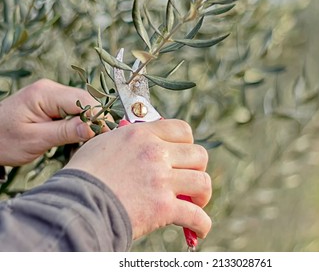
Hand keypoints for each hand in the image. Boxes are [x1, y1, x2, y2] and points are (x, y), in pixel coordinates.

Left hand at [0, 79, 100, 165]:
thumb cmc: (5, 140)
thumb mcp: (35, 139)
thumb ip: (65, 132)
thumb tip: (93, 128)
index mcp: (44, 94)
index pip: (83, 101)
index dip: (99, 117)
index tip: (109, 135)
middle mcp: (50, 88)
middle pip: (86, 100)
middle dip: (98, 118)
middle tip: (106, 139)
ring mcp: (52, 93)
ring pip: (84, 104)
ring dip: (92, 119)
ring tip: (97, 138)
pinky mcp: (53, 101)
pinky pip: (76, 107)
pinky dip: (83, 120)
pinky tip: (85, 132)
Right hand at [64, 119, 211, 239]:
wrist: (74, 205)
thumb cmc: (84, 175)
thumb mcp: (104, 144)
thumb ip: (129, 139)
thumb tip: (142, 140)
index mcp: (142, 135)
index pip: (182, 129)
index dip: (188, 143)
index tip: (184, 155)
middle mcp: (156, 153)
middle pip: (199, 155)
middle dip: (198, 168)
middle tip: (189, 180)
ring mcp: (161, 180)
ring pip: (202, 182)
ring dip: (202, 195)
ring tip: (196, 203)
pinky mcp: (163, 208)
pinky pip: (196, 215)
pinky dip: (202, 224)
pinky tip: (199, 229)